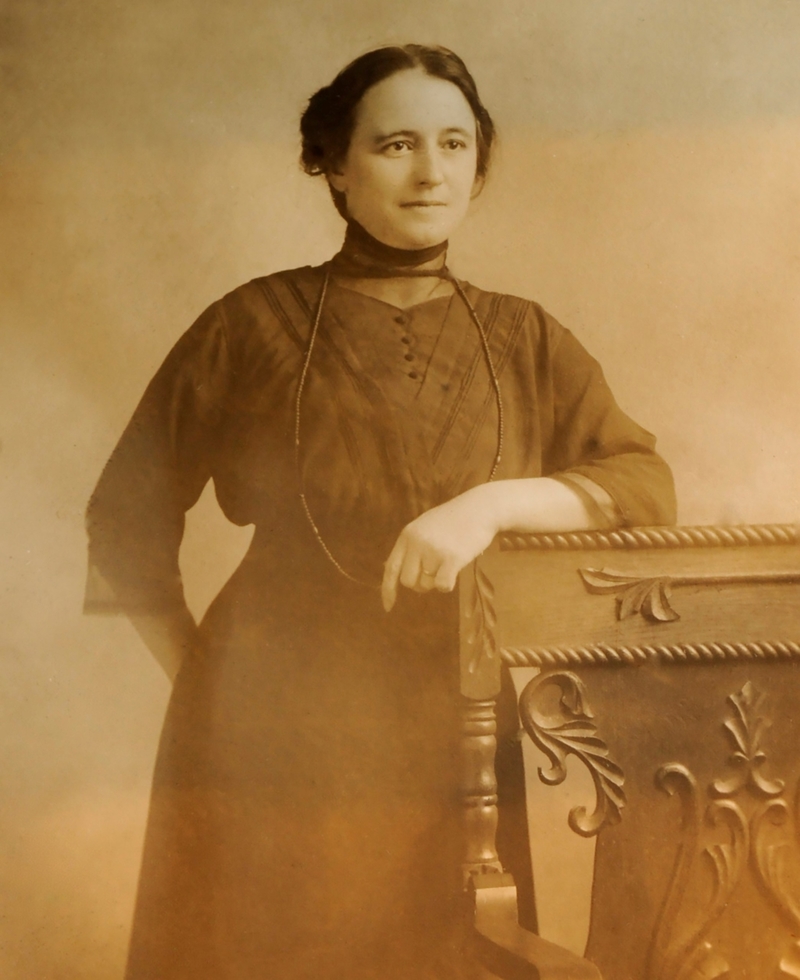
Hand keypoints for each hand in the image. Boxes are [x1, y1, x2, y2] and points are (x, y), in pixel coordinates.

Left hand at [381, 484, 499, 611]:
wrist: (480, 508)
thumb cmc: (454, 520)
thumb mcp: (425, 527)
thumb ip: (411, 547)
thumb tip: (398, 575)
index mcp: (407, 535)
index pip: (390, 568)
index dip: (388, 589)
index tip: (388, 607)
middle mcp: (416, 542)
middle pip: (408, 581)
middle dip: (421, 583)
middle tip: (436, 572)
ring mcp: (433, 550)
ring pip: (426, 585)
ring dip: (437, 581)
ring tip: (449, 561)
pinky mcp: (451, 558)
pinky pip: (442, 586)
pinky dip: (448, 584)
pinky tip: (456, 569)